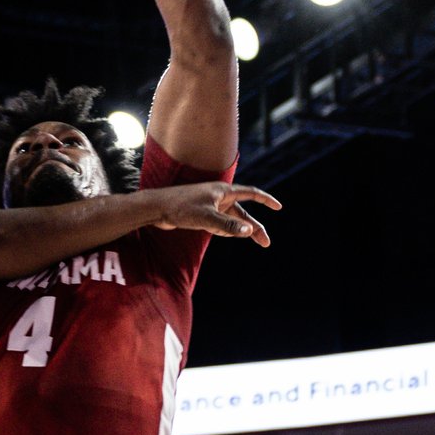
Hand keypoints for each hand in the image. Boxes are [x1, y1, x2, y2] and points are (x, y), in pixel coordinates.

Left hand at [149, 181, 279, 247]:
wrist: (156, 207)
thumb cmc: (180, 208)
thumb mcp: (206, 218)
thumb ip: (228, 225)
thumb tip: (248, 231)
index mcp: (223, 191)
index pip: (251, 193)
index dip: (266, 200)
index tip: (279, 207)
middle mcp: (219, 196)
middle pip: (243, 212)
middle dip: (255, 227)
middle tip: (266, 243)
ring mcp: (210, 204)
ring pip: (231, 219)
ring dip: (238, 229)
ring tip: (244, 238)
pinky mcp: (201, 212)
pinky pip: (219, 222)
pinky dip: (223, 229)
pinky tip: (219, 232)